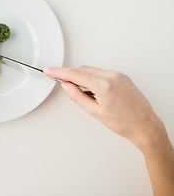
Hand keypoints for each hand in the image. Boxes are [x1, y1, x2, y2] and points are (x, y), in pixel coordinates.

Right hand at [44, 66, 166, 153]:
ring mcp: (119, 75)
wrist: (145, 125)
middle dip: (72, 77)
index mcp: (104, 86)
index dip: (59, 72)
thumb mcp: (95, 112)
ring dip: (84, 78)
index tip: (50, 70)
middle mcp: (112, 76)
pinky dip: (94, 79)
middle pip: (83, 70)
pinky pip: (102, 73)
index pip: (76, 74)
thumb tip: (67, 87)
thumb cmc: (124, 123)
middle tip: (68, 88)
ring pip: (92, 70)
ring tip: (89, 96)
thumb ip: (78, 97)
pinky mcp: (122, 76)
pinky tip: (96, 92)